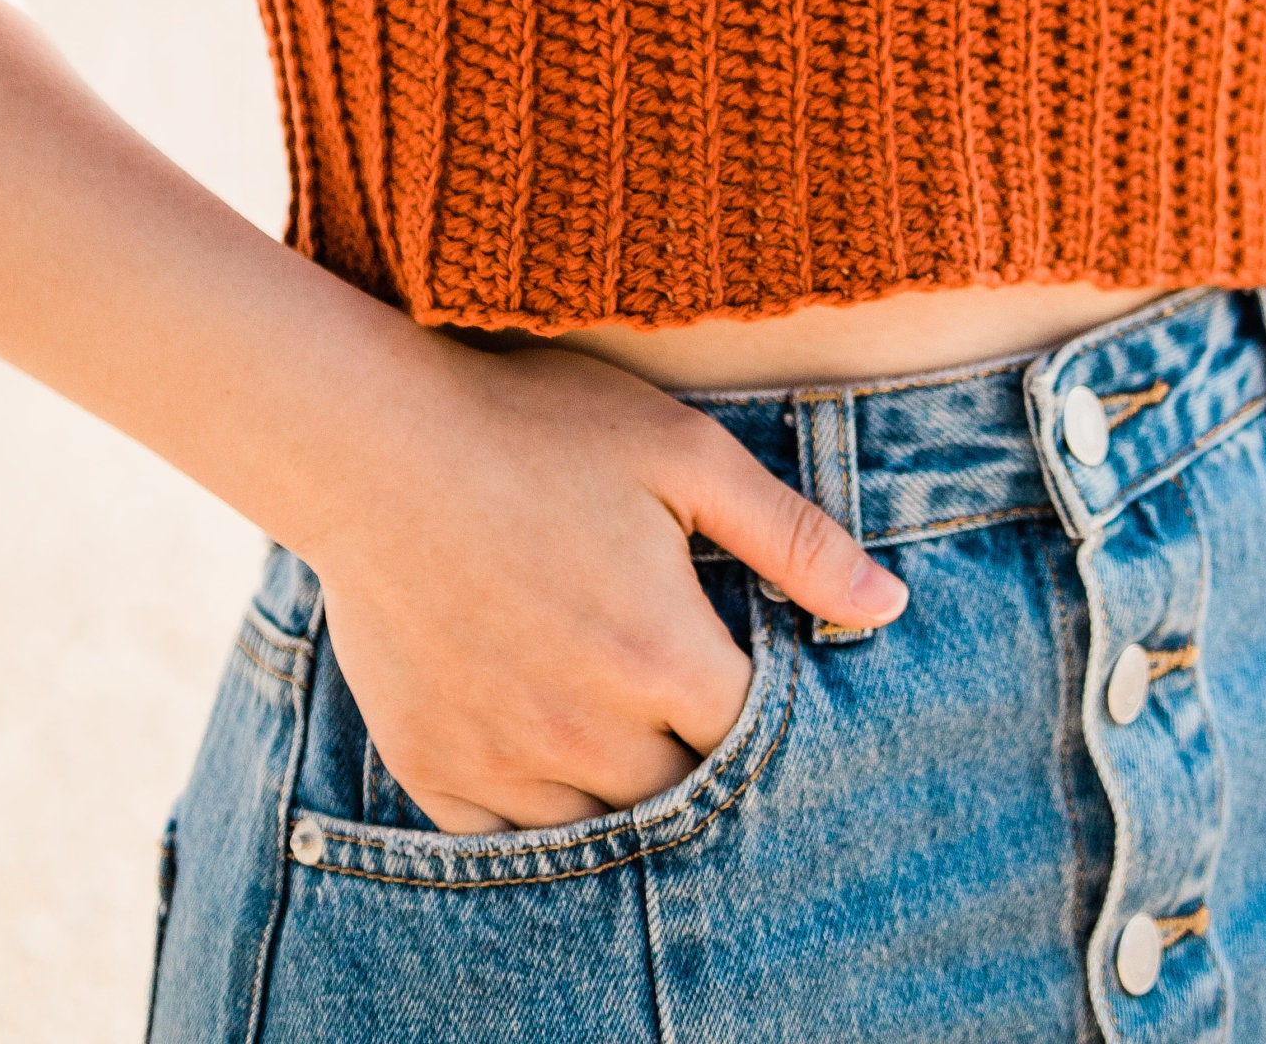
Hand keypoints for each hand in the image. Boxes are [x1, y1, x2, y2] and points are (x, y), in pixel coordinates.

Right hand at [303, 337, 905, 833]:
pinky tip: (548, 739)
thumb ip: (793, 538)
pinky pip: (508, 837)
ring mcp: (503, 759)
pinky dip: (540, 805)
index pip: (753, 737)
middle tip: (684, 684)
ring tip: (621, 710)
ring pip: (600, 824)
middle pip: (682, 793)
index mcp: (660, 656)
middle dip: (700, 749)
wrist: (375, 442)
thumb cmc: (540, 428)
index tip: (750, 659)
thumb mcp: (686, 455)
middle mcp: (586, 732)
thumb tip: (890, 606)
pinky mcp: (434, 768)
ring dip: (624, 783)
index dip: (766, 704)